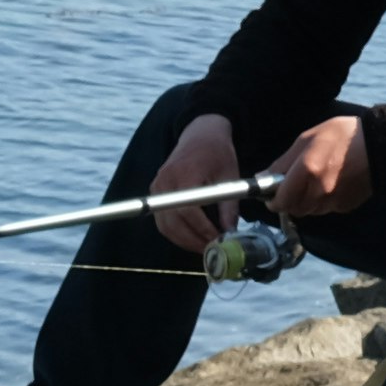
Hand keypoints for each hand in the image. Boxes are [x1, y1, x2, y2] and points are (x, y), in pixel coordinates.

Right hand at [135, 109, 248, 258]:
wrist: (200, 135)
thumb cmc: (217, 153)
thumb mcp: (230, 176)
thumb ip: (229, 206)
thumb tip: (229, 232)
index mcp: (185, 173)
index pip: (188, 210)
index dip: (202, 229)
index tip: (217, 239)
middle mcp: (165, 181)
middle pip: (173, 222)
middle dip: (193, 240)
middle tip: (212, 250)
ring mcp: (157, 187)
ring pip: (165, 225)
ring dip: (184, 241)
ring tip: (204, 247)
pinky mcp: (155, 192)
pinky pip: (162, 220)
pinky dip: (177, 233)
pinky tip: (193, 238)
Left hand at [264, 114, 372, 219]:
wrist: (380, 147)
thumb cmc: (342, 136)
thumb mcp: (307, 139)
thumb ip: (284, 162)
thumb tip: (263, 178)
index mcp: (307, 171)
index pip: (281, 200)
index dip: (273, 200)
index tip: (272, 196)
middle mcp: (318, 192)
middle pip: (294, 209)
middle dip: (290, 200)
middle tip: (294, 186)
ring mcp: (333, 202)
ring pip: (309, 211)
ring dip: (306, 202)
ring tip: (315, 182)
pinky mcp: (345, 207)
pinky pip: (325, 209)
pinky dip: (322, 202)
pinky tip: (331, 185)